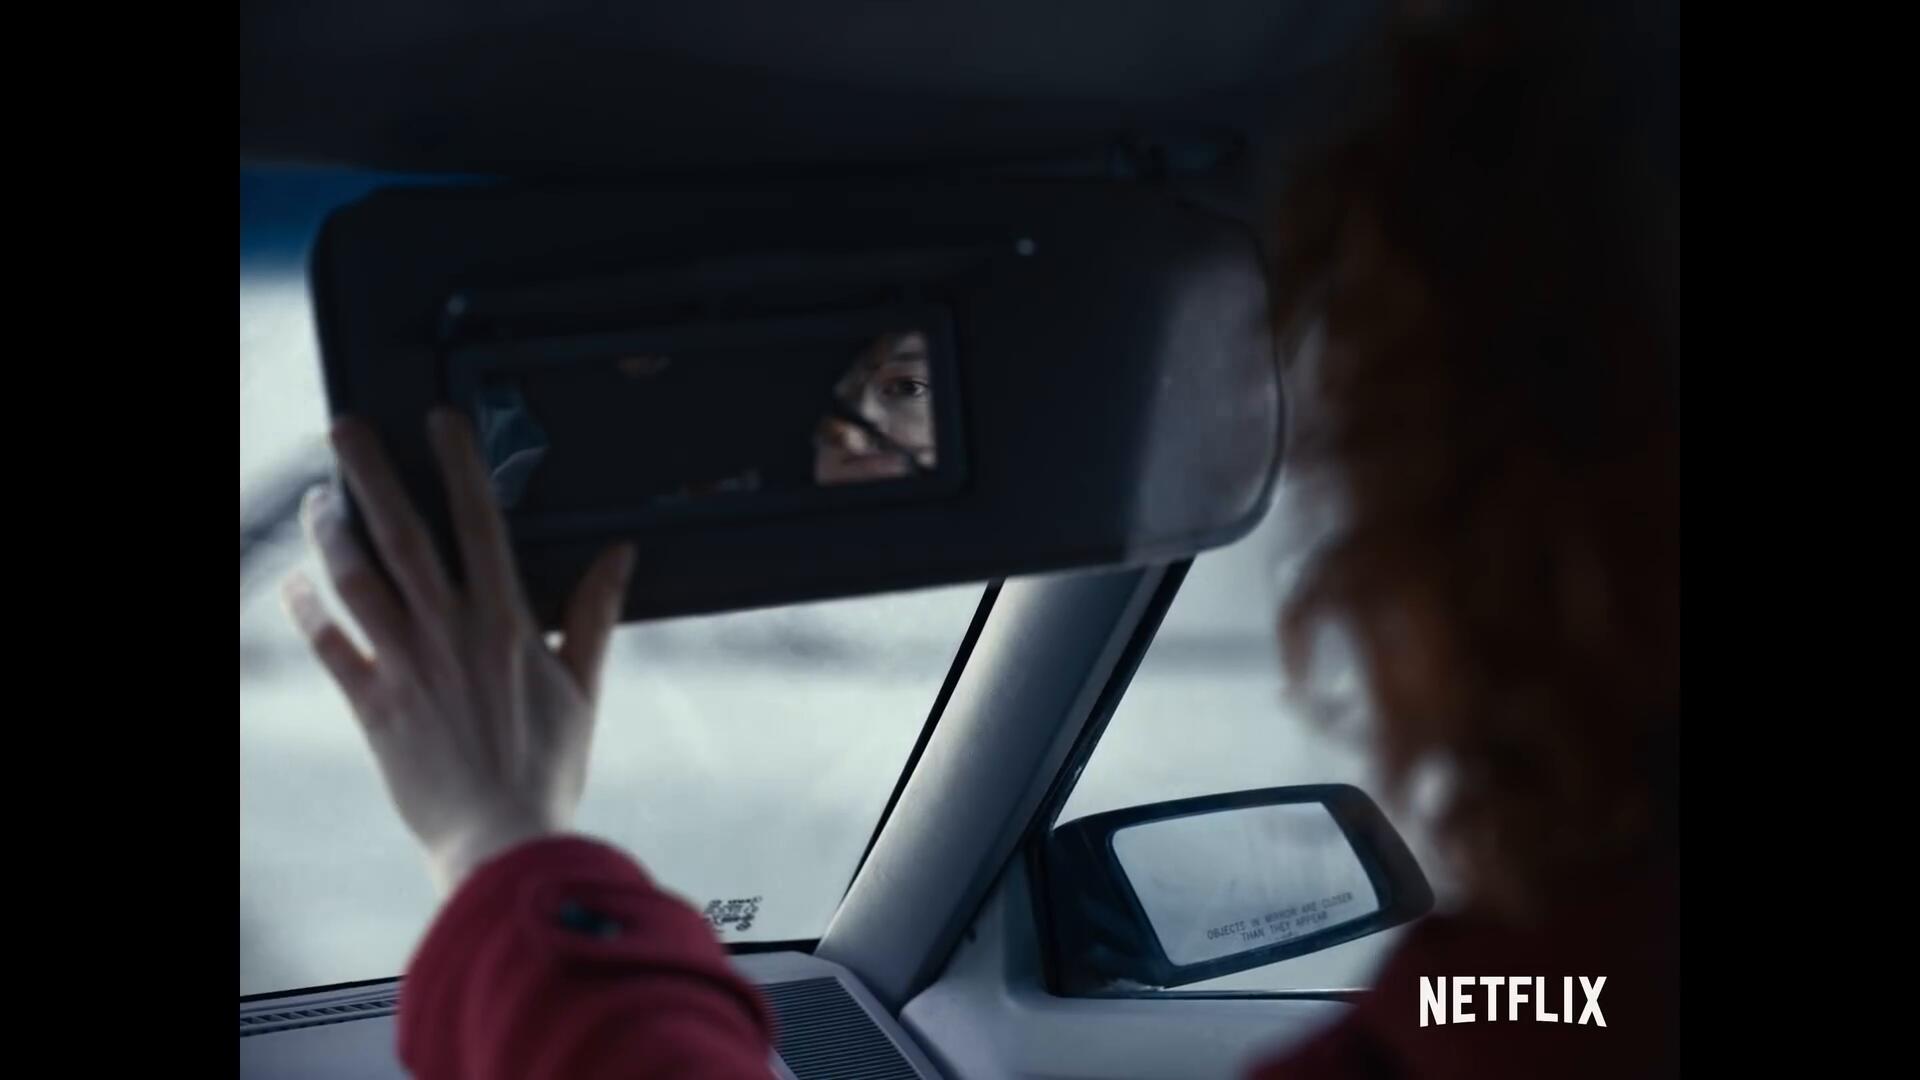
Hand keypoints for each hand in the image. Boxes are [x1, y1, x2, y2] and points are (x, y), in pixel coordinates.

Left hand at [281, 408, 635, 892]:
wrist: (503, 840)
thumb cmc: (549, 767)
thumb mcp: (585, 686)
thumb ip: (594, 613)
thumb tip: (619, 554)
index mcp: (506, 621)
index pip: (479, 522)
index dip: (459, 464)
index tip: (440, 419)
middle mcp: (450, 631)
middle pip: (400, 535)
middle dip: (369, 474)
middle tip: (343, 427)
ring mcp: (405, 665)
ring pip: (354, 579)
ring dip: (329, 531)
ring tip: (318, 498)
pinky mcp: (372, 705)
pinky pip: (327, 645)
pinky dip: (305, 609)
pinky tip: (292, 583)